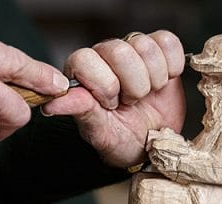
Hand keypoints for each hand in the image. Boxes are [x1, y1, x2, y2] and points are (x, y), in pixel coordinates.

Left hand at [42, 30, 185, 167]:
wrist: (152, 144)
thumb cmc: (120, 139)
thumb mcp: (99, 132)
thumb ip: (79, 111)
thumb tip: (50, 105)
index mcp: (82, 72)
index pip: (85, 60)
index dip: (104, 86)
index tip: (111, 106)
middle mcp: (104, 55)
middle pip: (119, 51)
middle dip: (131, 86)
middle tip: (130, 102)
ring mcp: (133, 49)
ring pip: (145, 47)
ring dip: (152, 80)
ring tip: (146, 95)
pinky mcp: (160, 49)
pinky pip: (168, 42)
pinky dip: (171, 67)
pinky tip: (162, 83)